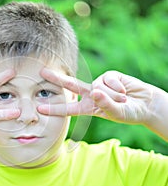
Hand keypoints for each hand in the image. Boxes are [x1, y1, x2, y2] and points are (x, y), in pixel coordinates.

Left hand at [37, 68, 152, 124]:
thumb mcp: (117, 113)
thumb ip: (106, 105)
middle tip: (42, 72)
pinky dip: (118, 87)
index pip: (69, 109)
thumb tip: (95, 92)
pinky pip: (109, 80)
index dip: (55, 109)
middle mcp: (90, 94)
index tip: (40, 109)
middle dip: (56, 78)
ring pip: (99, 86)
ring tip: (123, 99)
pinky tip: (125, 91)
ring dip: (113, 96)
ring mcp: (99, 83)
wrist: (145, 104)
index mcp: (88, 107)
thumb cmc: (129, 112)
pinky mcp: (109, 75)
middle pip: (71, 85)